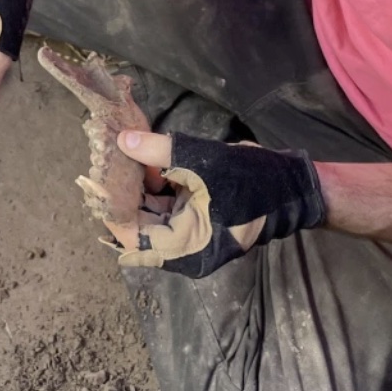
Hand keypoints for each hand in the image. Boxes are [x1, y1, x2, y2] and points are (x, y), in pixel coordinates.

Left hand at [111, 130, 326, 277]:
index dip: (113, 210)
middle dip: (122, 196)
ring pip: (149, 213)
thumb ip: (160, 152)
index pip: (133, 238)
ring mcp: (189, 232)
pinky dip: (152, 185)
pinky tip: (139, 159)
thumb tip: (124, 141)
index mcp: (185, 249)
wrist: (292, 184)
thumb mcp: (203, 162)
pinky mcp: (195, 216)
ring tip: (117, 157)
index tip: (99, 179)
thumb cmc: (250, 181)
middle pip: (138, 227)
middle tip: (104, 163)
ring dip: (135, 188)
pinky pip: (165, 205)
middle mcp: (183, 248)